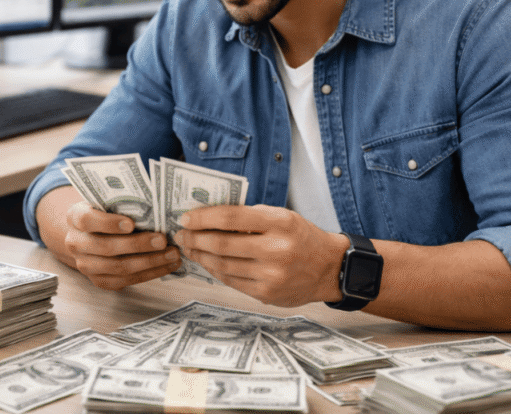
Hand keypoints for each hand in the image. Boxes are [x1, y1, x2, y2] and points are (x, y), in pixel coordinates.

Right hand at [62, 201, 181, 289]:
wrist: (90, 235)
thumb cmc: (106, 213)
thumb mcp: (107, 202)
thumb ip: (122, 204)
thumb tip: (156, 207)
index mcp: (75, 217)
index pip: (87, 220)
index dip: (108, 223)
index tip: (131, 224)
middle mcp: (75, 243)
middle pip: (105, 247)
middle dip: (137, 245)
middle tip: (163, 240)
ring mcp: (85, 265)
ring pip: (118, 267)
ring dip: (149, 262)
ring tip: (172, 254)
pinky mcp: (99, 280)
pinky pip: (125, 281)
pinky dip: (149, 274)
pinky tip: (166, 266)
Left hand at [173, 204, 345, 306]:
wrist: (329, 268)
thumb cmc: (300, 237)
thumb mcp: (282, 217)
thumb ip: (249, 217)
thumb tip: (207, 217)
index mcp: (280, 223)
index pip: (231, 218)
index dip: (203, 217)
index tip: (186, 217)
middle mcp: (277, 250)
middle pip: (222, 244)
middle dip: (195, 239)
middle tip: (181, 235)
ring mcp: (272, 275)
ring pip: (223, 265)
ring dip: (200, 256)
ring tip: (190, 248)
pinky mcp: (267, 294)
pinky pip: (231, 281)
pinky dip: (214, 270)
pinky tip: (206, 262)